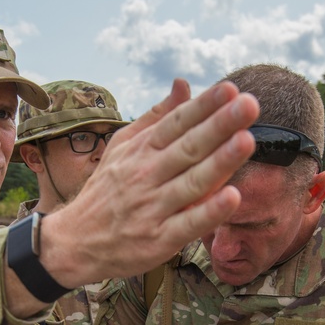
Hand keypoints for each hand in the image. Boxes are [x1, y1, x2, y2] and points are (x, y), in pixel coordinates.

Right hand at [38, 79, 259, 288]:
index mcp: (140, 151)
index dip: (204, 106)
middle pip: (188, 147)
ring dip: (220, 162)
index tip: (230, 89)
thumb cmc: (106, 191)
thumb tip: (183, 83)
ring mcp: (153, 208)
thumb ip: (156, 117)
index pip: (177, 123)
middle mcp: (147, 176)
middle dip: (219, 125)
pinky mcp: (159, 240)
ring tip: (247, 141)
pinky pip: (188, 224)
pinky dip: (209, 212)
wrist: (75, 242)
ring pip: (192, 183)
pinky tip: (232, 197)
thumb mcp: (122, 147)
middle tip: (249, 104)